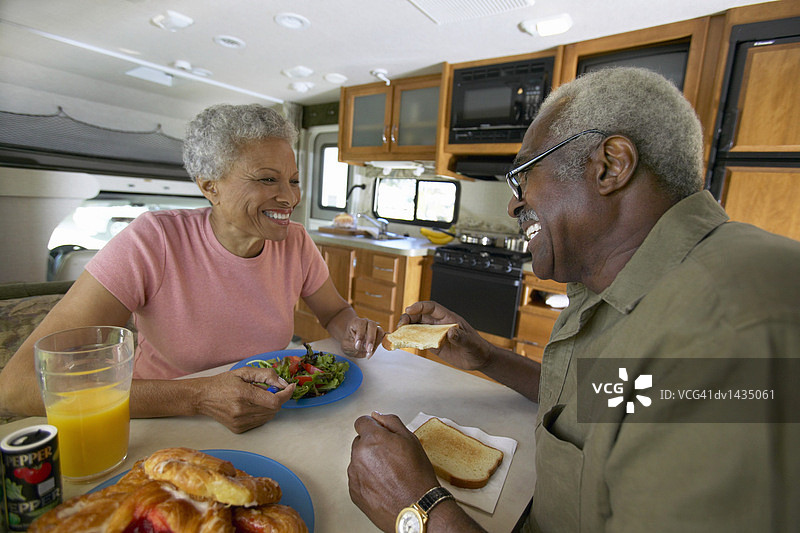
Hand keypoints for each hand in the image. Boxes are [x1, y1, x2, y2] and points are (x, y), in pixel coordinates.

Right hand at [193, 366, 295, 432]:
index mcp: (243, 394)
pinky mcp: (239, 429)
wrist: (203, 397)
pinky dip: (262, 413)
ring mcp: (240, 422)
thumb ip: (266, 375)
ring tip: (257, 397)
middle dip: (277, 398)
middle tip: (270, 389)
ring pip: (269, 416)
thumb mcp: (244, 372)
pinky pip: (260, 421)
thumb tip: (283, 383)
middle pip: (274, 409)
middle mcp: (242, 411)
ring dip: (270, 406)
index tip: (290, 387)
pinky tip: (252, 405)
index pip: (274, 401)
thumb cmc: (223, 383)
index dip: (286, 394)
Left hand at [341, 317, 384, 358]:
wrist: (350, 342)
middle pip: (373, 326)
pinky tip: (384, 346)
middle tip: (368, 349)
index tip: (357, 345)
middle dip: (371, 338)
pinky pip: (384, 337)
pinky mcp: (379, 335)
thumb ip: (355, 345)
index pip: (361, 324)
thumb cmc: (348, 341)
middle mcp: (366, 323)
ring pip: (380, 332)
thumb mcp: (347, 344)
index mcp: (357, 322)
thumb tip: (365, 346)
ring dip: (376, 343)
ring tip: (369, 353)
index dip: (360, 334)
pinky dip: (384, 342)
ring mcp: (374, 328)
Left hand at [348, 412, 438, 531]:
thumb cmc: (417, 476)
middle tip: (391, 456)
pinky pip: (357, 478)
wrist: (417, 507)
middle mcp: (359, 455)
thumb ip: (391, 421)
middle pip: (360, 441)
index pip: (362, 422)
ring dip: (369, 463)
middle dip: (372, 445)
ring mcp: (354, 474)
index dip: (373, 426)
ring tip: (389, 473)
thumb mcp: (410, 439)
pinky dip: (367, 479)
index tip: (380, 432)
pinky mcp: (354, 491)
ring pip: (358, 460)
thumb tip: (377, 415)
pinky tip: (384, 484)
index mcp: (372, 439)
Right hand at [398, 301, 492, 370]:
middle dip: (409, 317)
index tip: (410, 309)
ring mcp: (436, 334)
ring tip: (398, 332)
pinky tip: (403, 341)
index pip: (432, 308)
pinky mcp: (433, 345)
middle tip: (401, 324)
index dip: (420, 307)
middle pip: (421, 316)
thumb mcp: (470, 343)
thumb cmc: (477, 348)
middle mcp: (440, 325)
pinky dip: (410, 339)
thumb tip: (451, 332)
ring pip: (417, 326)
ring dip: (407, 328)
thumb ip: (461, 337)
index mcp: (449, 319)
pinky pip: (419, 340)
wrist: (479, 359)